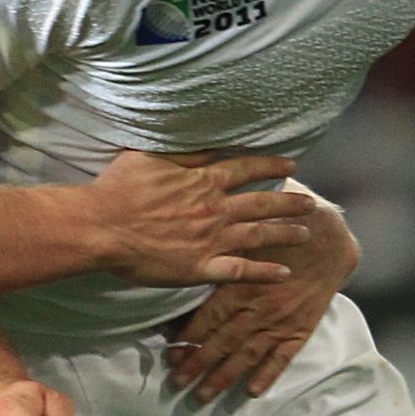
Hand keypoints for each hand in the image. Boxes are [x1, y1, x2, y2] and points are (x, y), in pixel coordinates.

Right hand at [84, 150, 318, 286]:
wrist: (103, 226)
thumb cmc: (119, 189)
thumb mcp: (152, 156)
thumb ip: (185, 153)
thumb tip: (211, 142)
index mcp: (203, 181)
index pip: (246, 169)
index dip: (270, 165)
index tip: (291, 164)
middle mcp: (215, 209)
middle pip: (262, 203)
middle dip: (289, 202)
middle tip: (312, 203)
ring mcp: (211, 239)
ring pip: (259, 235)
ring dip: (284, 233)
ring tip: (306, 234)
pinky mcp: (201, 267)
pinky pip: (241, 270)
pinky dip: (264, 272)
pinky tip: (284, 273)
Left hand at [165, 194, 359, 403]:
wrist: (329, 240)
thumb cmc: (279, 236)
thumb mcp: (244, 242)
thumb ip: (219, 262)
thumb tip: (186, 274)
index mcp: (241, 285)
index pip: (208, 319)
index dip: (187, 339)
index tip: (168, 355)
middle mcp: (258, 308)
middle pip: (221, 343)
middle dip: (196, 366)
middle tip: (175, 384)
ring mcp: (280, 322)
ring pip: (247, 355)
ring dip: (223, 377)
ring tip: (202, 395)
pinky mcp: (300, 329)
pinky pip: (283, 357)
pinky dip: (268, 375)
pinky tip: (252, 391)